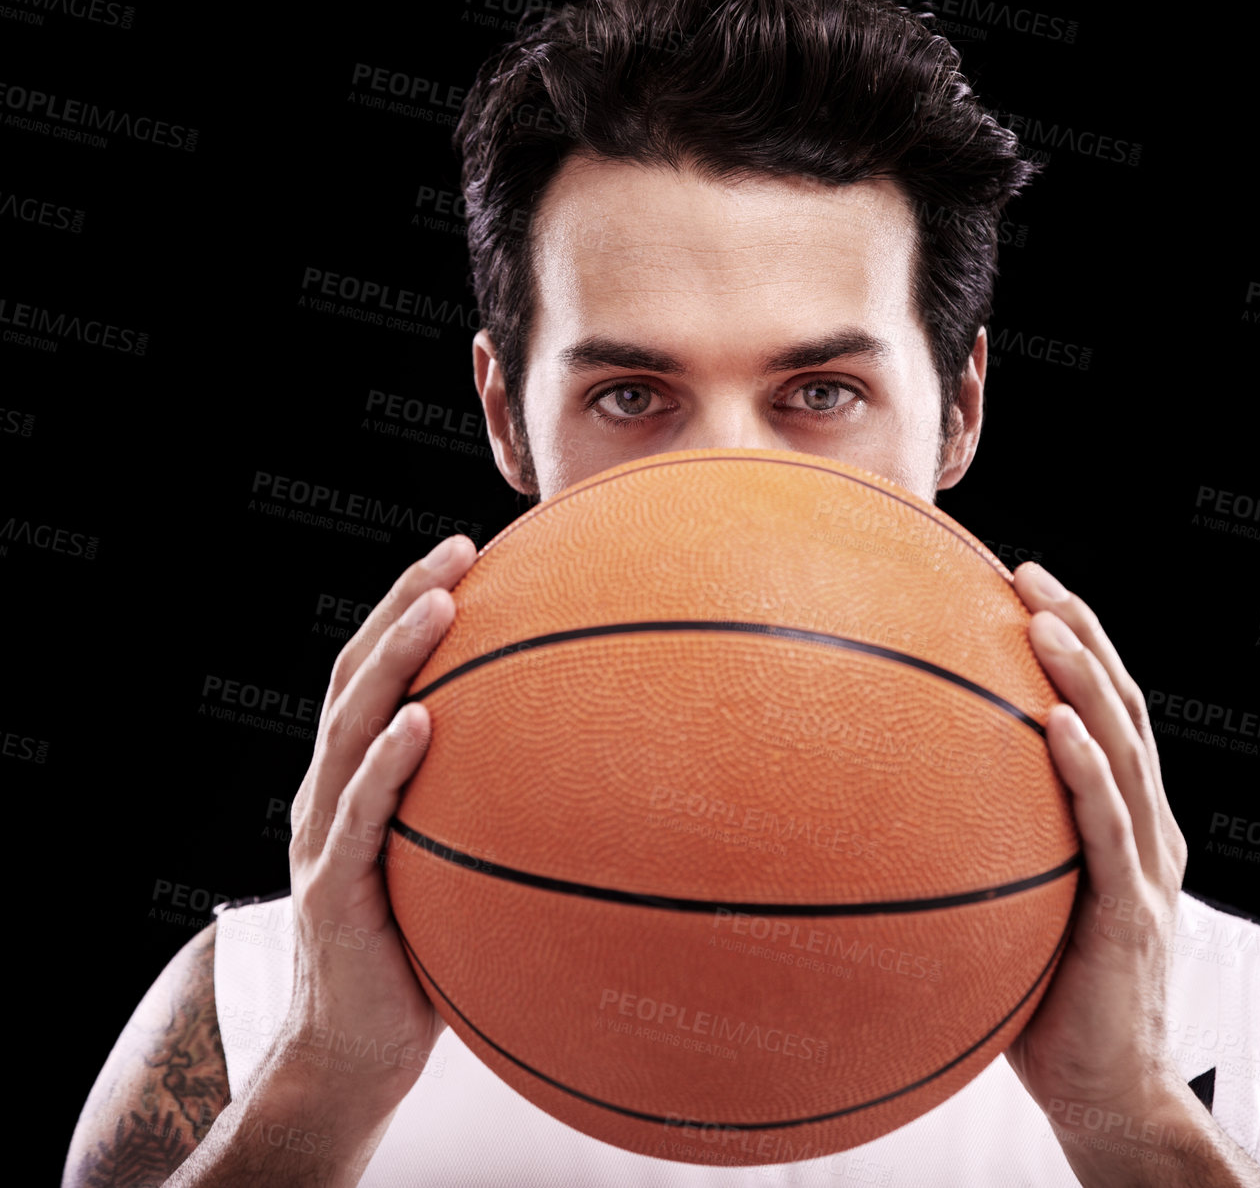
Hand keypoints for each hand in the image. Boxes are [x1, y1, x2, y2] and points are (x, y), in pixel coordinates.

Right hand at [264, 533, 477, 1126]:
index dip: (410, 604)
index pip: (377, 672)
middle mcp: (330, 792)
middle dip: (404, 605)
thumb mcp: (457, 860)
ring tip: (441, 607)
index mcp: (358, 777)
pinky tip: (421, 725)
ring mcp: (321, 838)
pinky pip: (357, 820)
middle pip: (358, 676)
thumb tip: (597, 763)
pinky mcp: (331, 892)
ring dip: (393, 661)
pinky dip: (384, 767)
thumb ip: (492, 806)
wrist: (357, 1050)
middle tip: (457, 550)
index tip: (467, 549)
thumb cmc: (422, 947)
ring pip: (349, 729)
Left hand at [1003, 561, 1189, 1119]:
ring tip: (1042, 622)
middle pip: (1122, 706)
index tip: (1022, 582)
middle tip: (1029, 573)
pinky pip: (1110, 830)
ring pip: (1125, 750)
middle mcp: (1147, 830)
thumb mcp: (1016, 902)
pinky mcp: (1131, 914)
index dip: (1076, 641)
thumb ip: (986, 846)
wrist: (1107, 1092)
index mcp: (1125, 821)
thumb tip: (889, 802)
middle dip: (1081, 631)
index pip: (1106, 710)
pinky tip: (1054, 725)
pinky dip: (1087, 772)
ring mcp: (1147, 868)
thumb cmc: (1048, 999)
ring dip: (1084, 680)